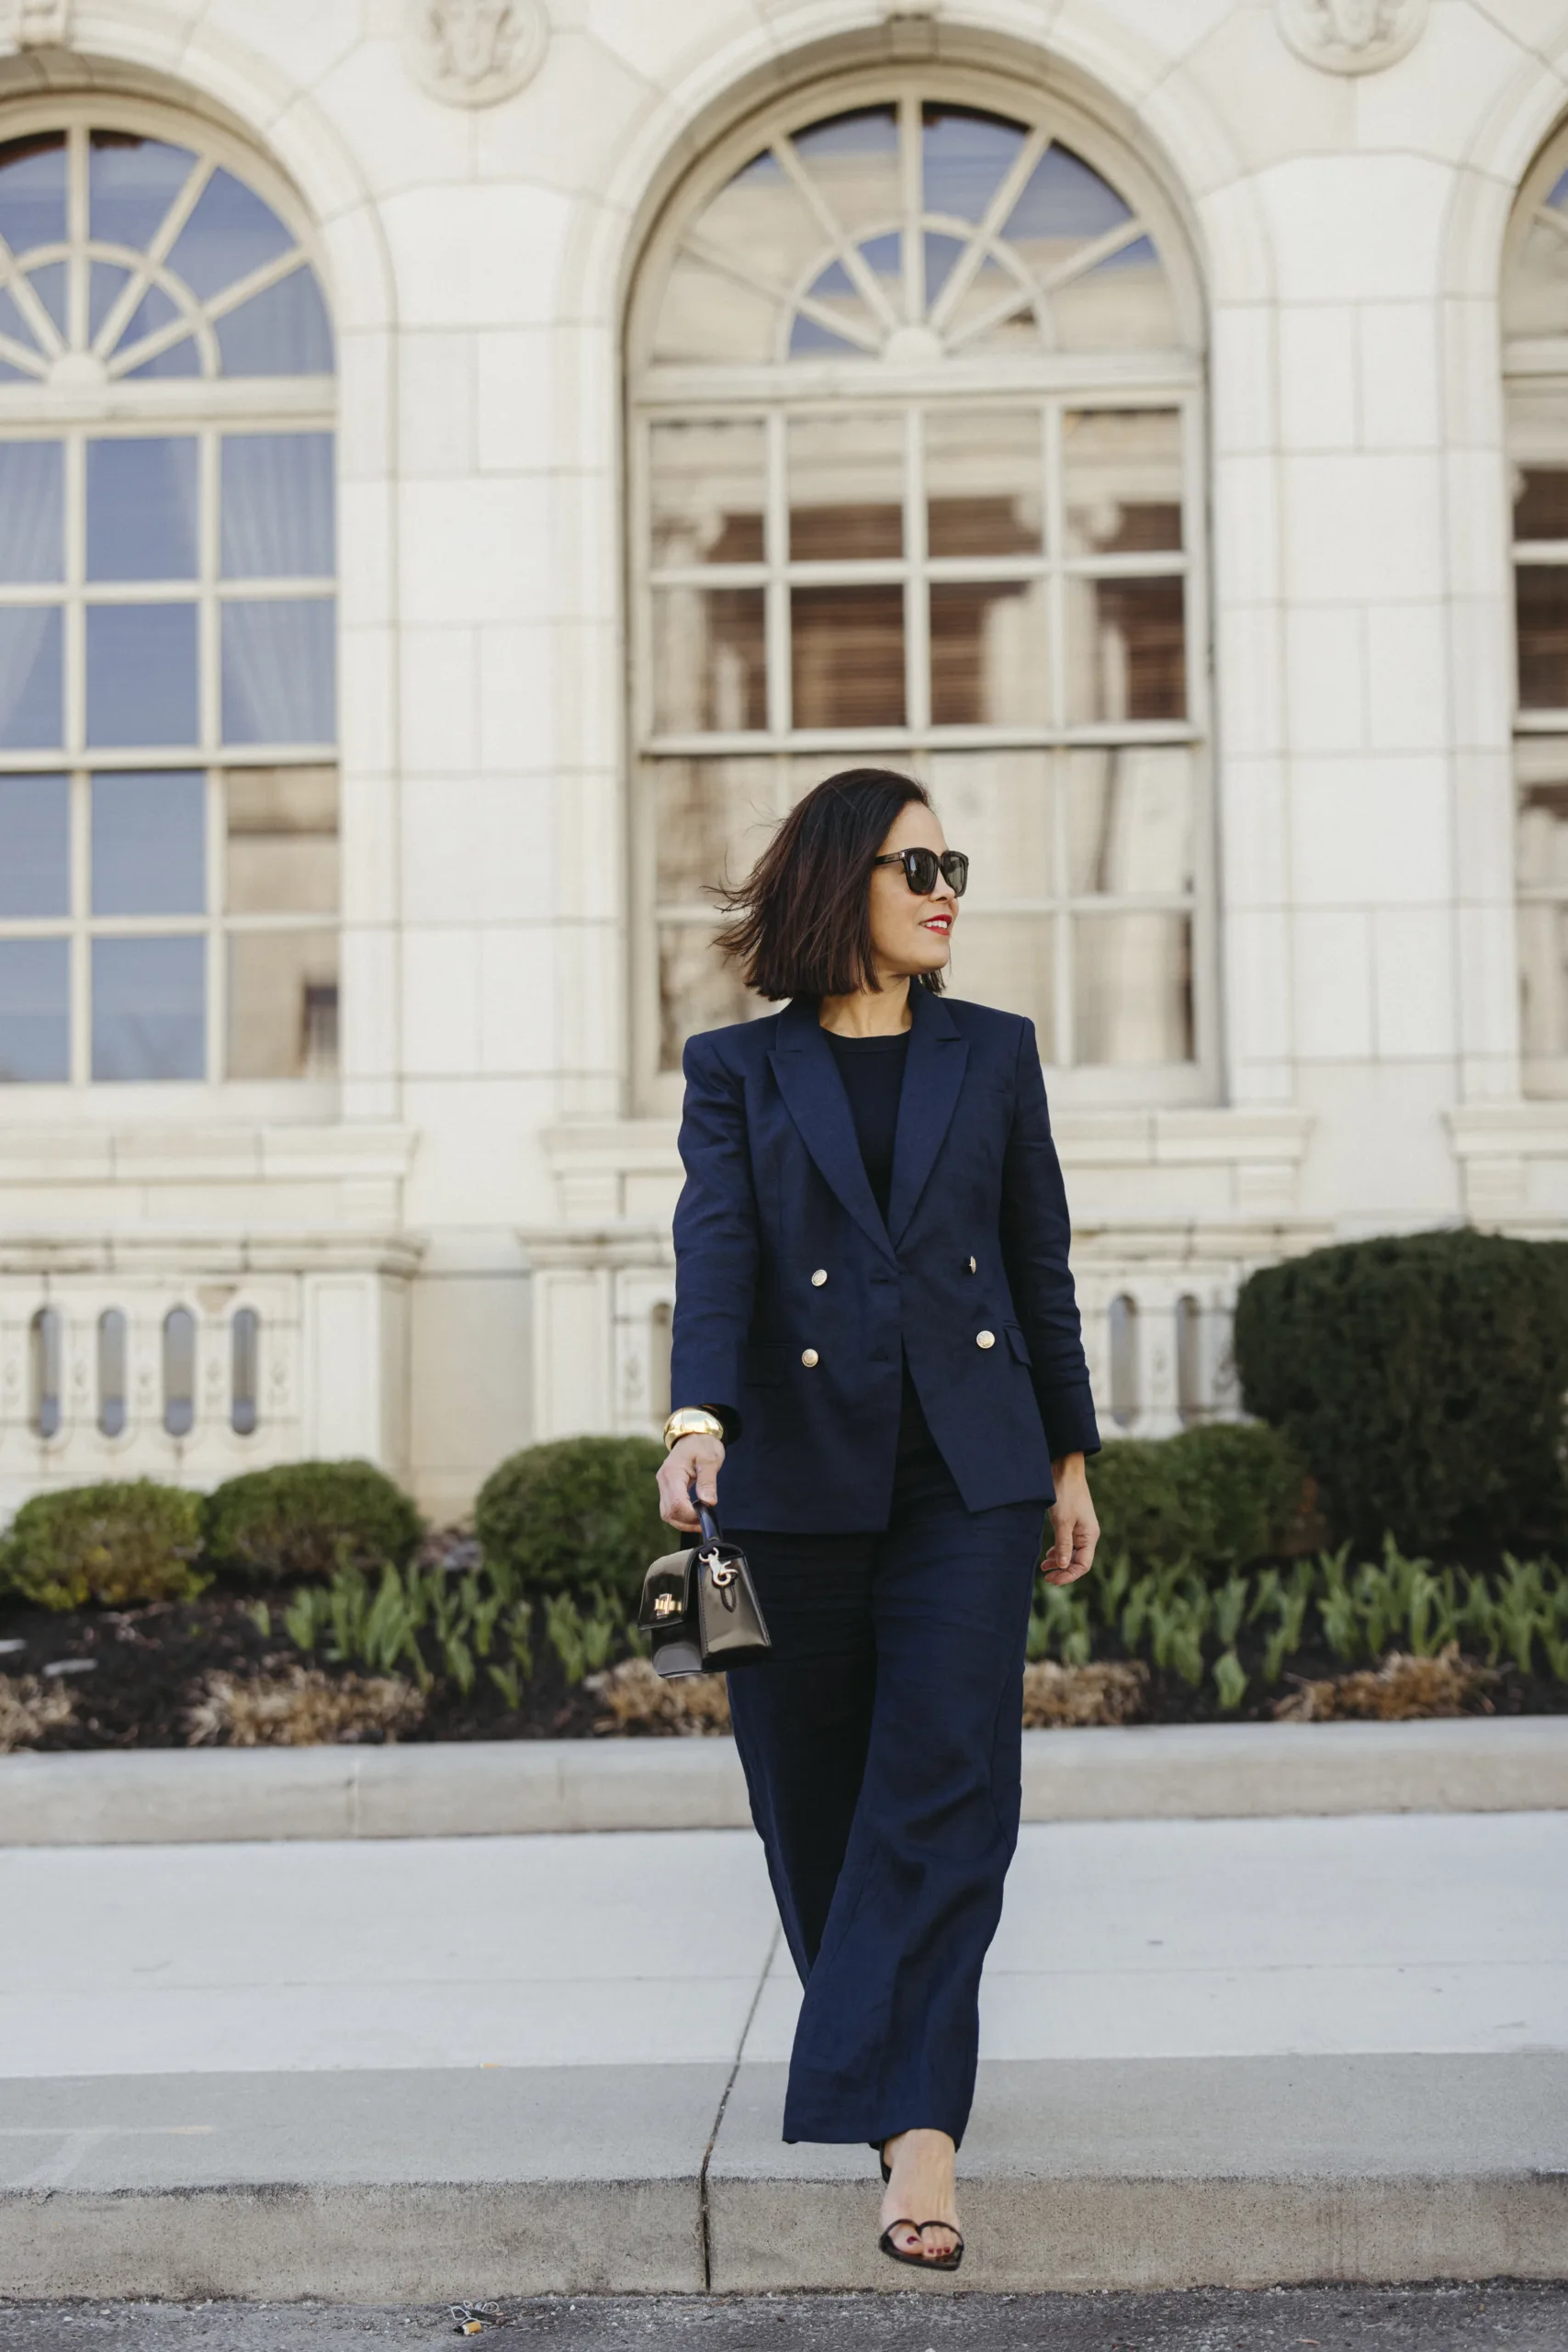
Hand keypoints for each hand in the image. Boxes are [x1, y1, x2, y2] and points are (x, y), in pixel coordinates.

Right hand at [657, 1433, 724, 1532]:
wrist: (694, 1434)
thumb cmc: (703, 1444)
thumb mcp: (710, 1460)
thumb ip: (708, 1482)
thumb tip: (708, 1503)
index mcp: (673, 1473)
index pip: (676, 1504)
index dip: (690, 1516)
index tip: (706, 1517)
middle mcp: (664, 1481)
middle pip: (669, 1513)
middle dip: (686, 1522)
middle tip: (704, 1522)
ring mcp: (663, 1485)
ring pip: (667, 1513)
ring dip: (683, 1522)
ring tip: (700, 1520)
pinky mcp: (666, 1489)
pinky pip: (669, 1508)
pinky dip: (680, 1516)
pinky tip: (694, 1514)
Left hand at [1041, 1452, 1097, 1583]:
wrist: (1065, 1470)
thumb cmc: (1066, 1494)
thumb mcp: (1062, 1521)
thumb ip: (1063, 1545)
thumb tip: (1063, 1566)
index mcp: (1090, 1536)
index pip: (1083, 1565)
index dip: (1069, 1575)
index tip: (1053, 1580)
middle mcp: (1088, 1535)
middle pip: (1078, 1561)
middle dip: (1063, 1571)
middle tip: (1047, 1578)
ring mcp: (1080, 1529)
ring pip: (1071, 1553)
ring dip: (1059, 1562)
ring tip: (1044, 1568)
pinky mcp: (1072, 1523)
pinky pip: (1068, 1543)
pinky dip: (1058, 1551)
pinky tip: (1049, 1555)